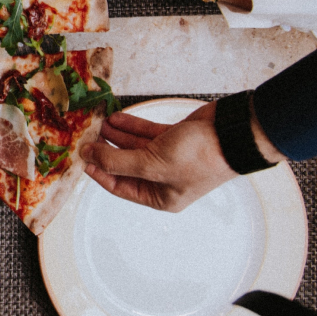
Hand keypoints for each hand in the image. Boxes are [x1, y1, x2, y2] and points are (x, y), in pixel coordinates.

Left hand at [80, 104, 237, 211]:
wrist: (232, 132)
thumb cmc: (199, 157)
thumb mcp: (151, 164)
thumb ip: (117, 161)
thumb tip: (90, 156)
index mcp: (160, 197)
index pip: (119, 186)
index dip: (99, 172)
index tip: (84, 158)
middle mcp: (163, 180)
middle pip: (125, 165)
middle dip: (106, 151)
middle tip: (88, 137)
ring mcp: (169, 158)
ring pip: (134, 147)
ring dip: (116, 136)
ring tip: (99, 124)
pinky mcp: (174, 139)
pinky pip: (146, 133)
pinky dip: (131, 126)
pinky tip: (115, 118)